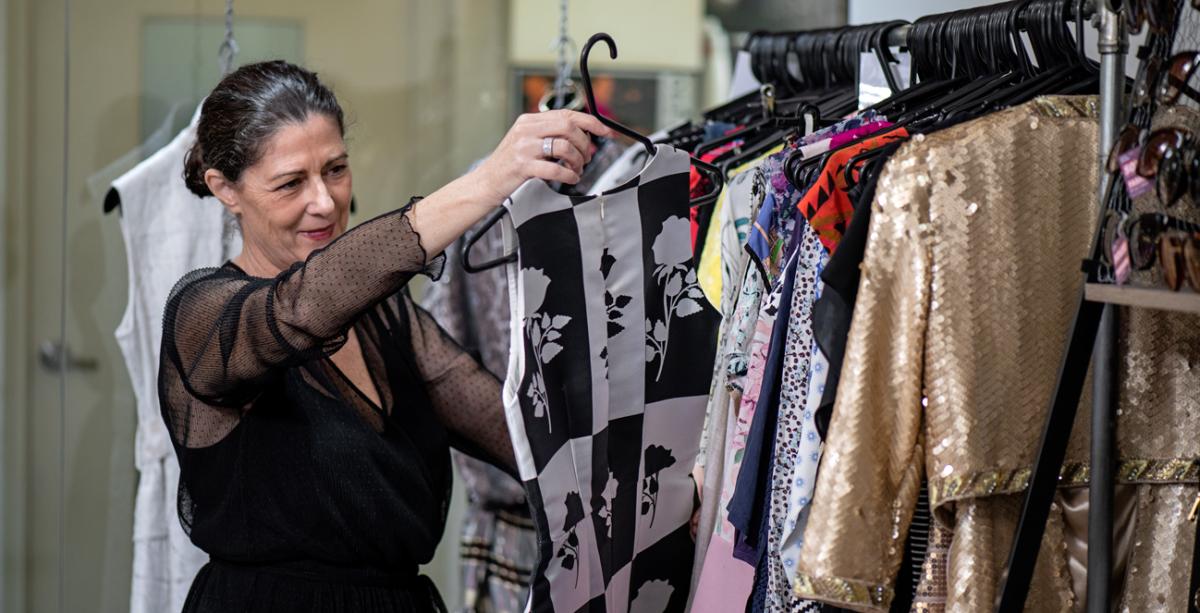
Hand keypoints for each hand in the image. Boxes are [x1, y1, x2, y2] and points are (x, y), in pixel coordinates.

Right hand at [471, 110, 616, 204]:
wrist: (485, 183)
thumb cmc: (510, 165)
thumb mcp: (526, 141)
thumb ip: (549, 134)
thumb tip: (583, 136)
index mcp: (529, 120)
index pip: (567, 114)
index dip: (591, 122)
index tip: (606, 132)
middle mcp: (526, 130)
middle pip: (568, 127)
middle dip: (584, 143)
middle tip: (586, 157)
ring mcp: (523, 147)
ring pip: (564, 147)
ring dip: (577, 161)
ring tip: (576, 170)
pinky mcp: (522, 166)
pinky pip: (555, 169)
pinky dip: (568, 175)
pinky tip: (570, 178)